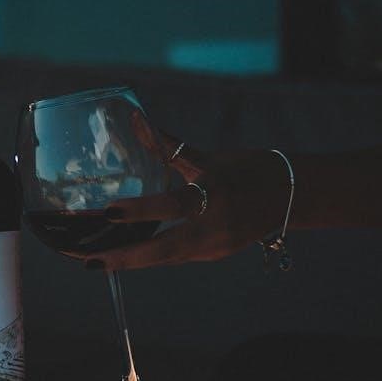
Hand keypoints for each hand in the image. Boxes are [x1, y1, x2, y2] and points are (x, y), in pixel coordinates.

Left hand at [86, 133, 293, 269]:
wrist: (292, 196)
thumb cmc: (249, 169)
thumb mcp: (208, 158)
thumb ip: (169, 146)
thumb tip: (137, 120)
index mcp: (216, 195)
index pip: (174, 205)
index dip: (141, 210)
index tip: (109, 212)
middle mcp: (215, 227)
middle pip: (164, 250)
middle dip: (125, 258)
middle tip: (88, 261)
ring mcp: (215, 246)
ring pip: (166, 258)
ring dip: (130, 260)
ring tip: (92, 259)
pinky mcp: (213, 255)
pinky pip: (174, 256)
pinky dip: (147, 256)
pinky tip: (119, 255)